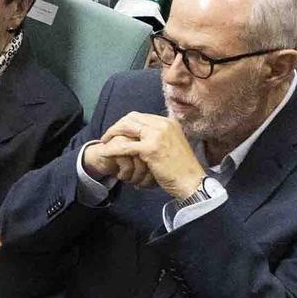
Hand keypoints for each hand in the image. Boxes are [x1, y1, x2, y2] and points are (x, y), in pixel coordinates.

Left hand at [83, 112, 207, 199]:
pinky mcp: (150, 148)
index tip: (118, 132)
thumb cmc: (182, 168)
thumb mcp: (173, 145)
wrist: (192, 181)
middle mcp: (163, 124)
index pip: (140, 116)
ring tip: (104, 143)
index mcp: (168, 122)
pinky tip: (106, 153)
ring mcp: (157, 135)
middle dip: (117, 126)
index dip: (126, 123)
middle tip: (108, 136)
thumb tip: (143, 136)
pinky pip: (125, 146)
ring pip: (126, 127)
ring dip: (112, 134)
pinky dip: (113, 149)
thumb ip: (160, 137)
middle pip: (131, 118)